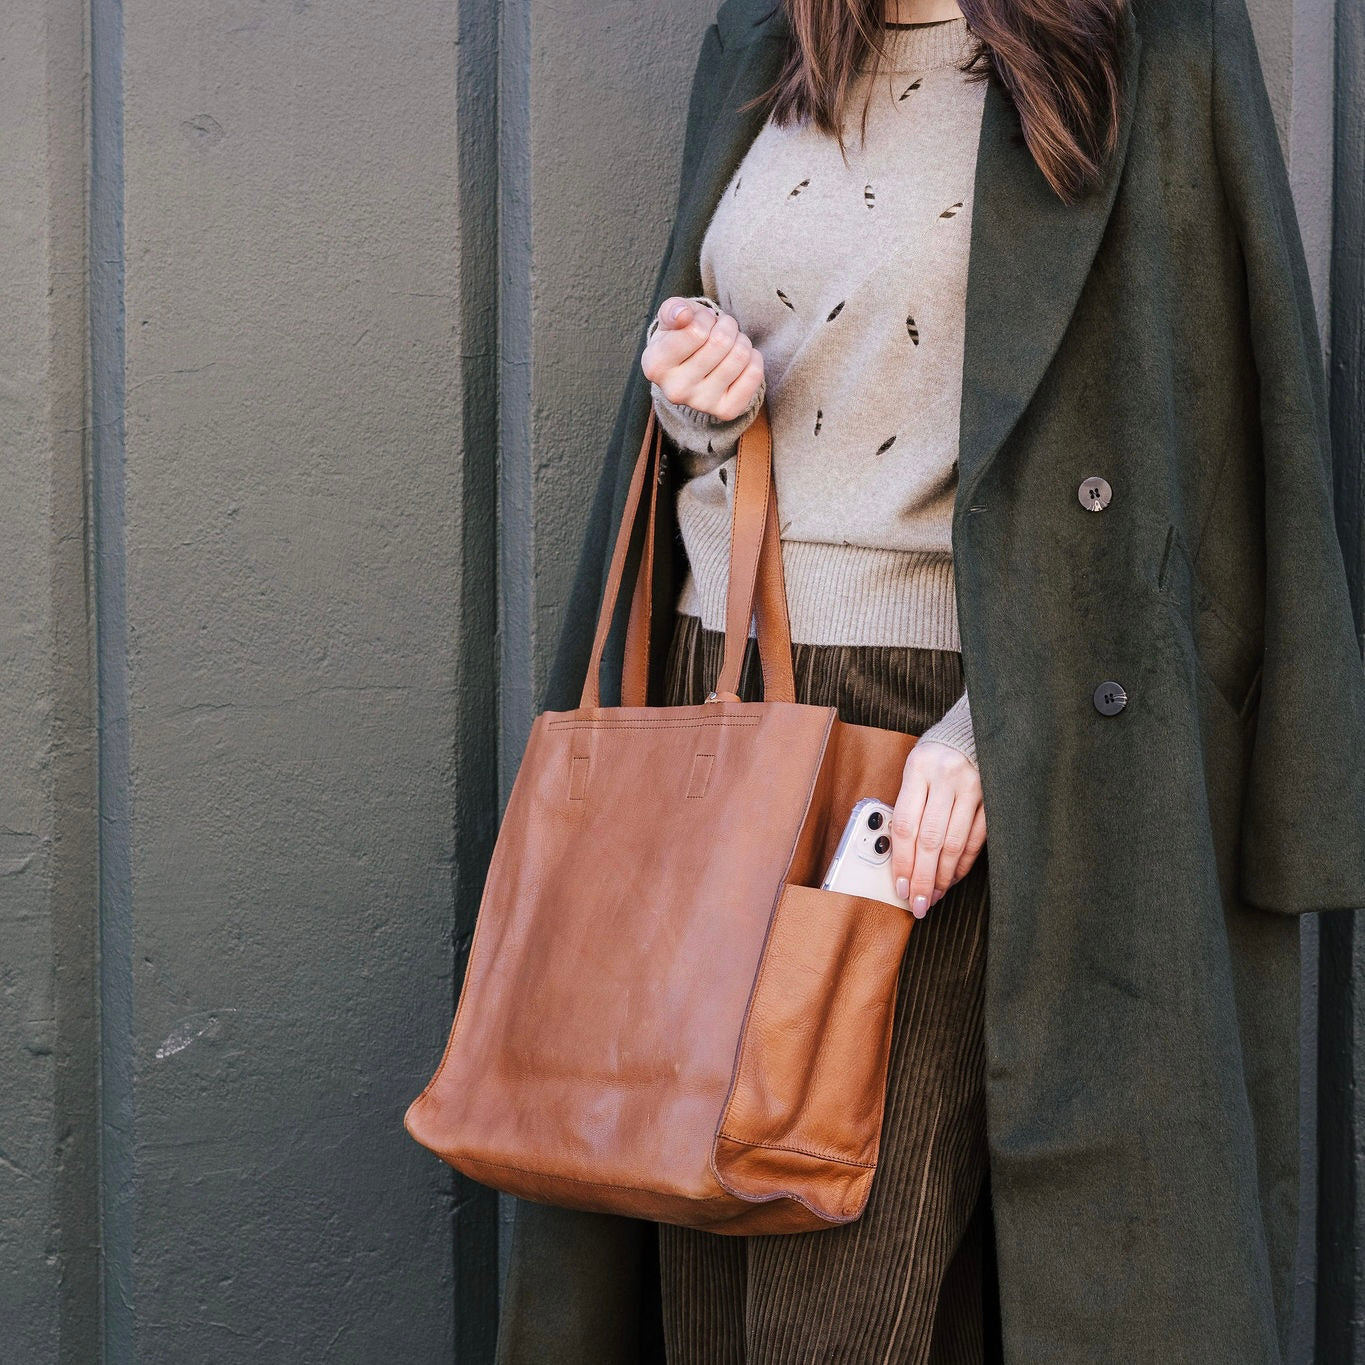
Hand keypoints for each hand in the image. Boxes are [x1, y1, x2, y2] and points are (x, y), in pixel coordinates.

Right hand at [641, 297, 764, 421]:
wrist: (690, 373)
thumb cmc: (680, 337)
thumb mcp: (670, 319)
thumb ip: (672, 310)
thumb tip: (683, 314)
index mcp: (655, 365)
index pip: (696, 330)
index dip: (705, 317)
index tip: (700, 321)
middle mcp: (675, 390)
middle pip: (721, 341)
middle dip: (726, 326)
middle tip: (719, 330)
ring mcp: (701, 404)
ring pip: (740, 355)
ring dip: (740, 339)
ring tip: (729, 343)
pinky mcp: (726, 411)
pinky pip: (754, 373)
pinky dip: (753, 358)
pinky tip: (740, 359)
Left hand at [890, 740, 986, 919]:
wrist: (979, 728)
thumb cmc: (939, 753)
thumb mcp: (916, 768)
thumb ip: (908, 803)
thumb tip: (898, 853)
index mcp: (919, 769)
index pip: (905, 826)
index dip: (901, 862)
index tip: (899, 887)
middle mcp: (946, 778)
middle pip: (929, 841)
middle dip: (923, 879)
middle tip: (918, 904)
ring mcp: (973, 788)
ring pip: (954, 844)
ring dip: (944, 876)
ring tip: (935, 896)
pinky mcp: (994, 797)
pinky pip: (977, 839)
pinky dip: (964, 863)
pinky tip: (954, 877)